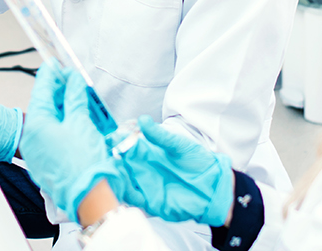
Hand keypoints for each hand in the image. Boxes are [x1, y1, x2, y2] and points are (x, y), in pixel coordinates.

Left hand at [20, 60, 123, 223]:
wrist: (90, 197)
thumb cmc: (85, 164)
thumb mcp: (81, 122)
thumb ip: (74, 98)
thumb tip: (72, 81)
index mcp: (36, 125)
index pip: (42, 91)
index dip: (50, 75)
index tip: (54, 63)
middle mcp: (32, 139)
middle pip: (44, 106)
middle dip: (57, 91)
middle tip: (69, 78)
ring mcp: (37, 152)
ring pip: (48, 122)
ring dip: (61, 108)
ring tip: (74, 96)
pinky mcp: (46, 163)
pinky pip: (51, 137)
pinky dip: (61, 125)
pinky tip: (73, 119)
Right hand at [116, 116, 234, 226]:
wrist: (213, 186)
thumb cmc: (198, 163)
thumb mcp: (179, 146)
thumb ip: (161, 136)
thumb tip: (143, 120)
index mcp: (148, 152)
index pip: (126, 144)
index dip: (117, 140)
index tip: (112, 136)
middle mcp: (143, 168)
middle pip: (120, 162)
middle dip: (111, 157)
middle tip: (109, 152)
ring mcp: (144, 184)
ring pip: (122, 179)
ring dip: (114, 174)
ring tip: (112, 167)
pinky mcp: (149, 201)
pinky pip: (132, 197)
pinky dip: (124, 192)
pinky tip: (121, 184)